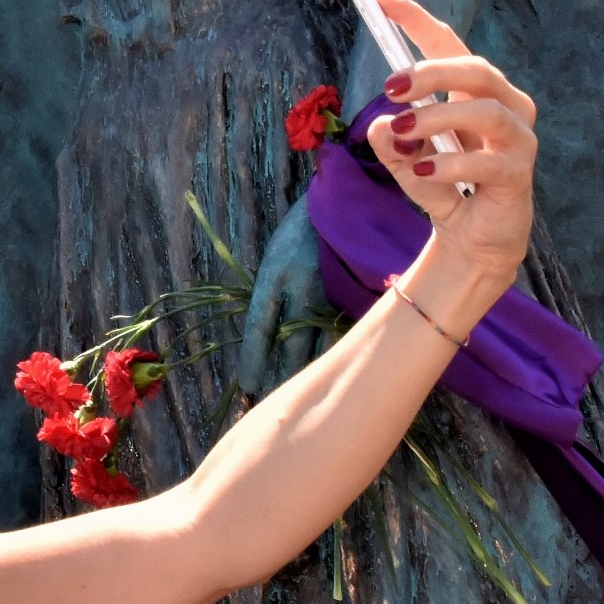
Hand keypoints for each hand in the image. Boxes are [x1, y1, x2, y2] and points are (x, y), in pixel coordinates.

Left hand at [236, 199, 332, 395]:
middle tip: (274, 399)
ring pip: (321, 346)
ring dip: (311, 372)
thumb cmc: (301, 234)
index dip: (253, 358)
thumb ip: (271, 298)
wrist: (342, 204)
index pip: (260, 326)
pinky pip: (343, 334)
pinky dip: (335, 354)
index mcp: (275, 275)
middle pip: (291, 346)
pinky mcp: (355, 296)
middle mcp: (303, 288)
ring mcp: (333, 294)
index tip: (248, 384)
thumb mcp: (275, 262)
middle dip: (282, 376)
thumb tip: (266, 342)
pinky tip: (333, 371)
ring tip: (303, 395)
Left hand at [361, 0, 535, 301]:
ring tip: (402, 131)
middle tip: (390, 87)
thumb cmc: (442, 188)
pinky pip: (486, 163)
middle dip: (431, 71)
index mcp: (475, 91)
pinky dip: (449, 164)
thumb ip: (391, 140)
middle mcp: (504, 106)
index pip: (450, 43)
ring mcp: (517, 140)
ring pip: (485, 111)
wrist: (471, 241)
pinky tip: (422, 168)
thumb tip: (380, 125)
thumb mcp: (403, 160)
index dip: (417, 19)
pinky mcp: (518, 175)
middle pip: (476, 70)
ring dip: (438, 118)